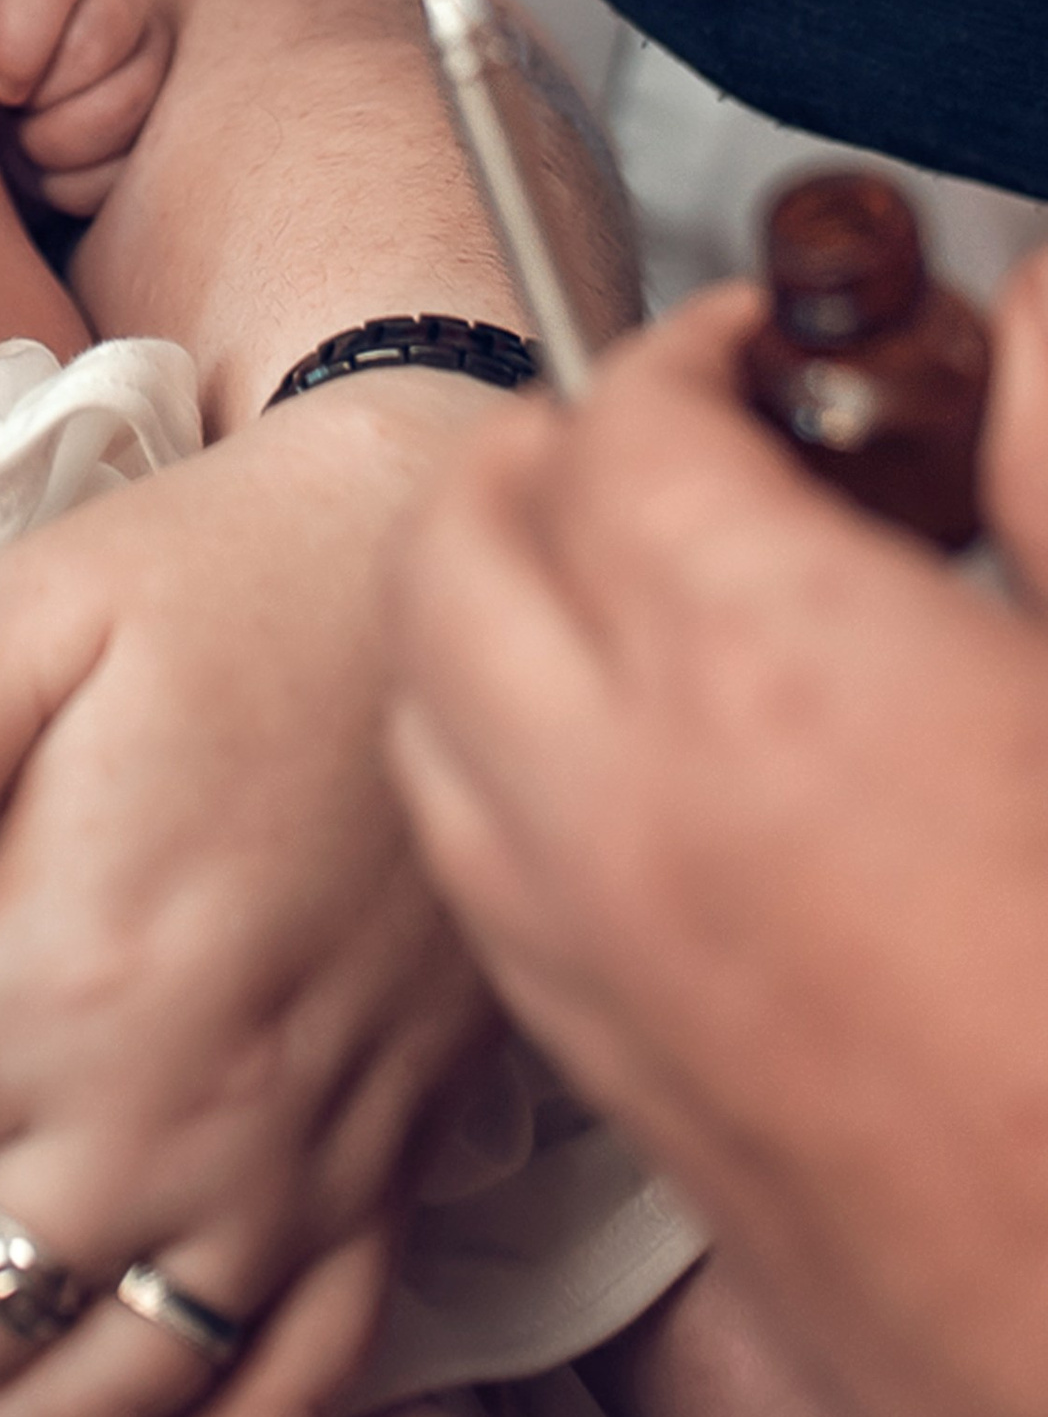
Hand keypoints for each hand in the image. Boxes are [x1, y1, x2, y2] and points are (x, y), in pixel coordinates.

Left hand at [0, 0, 170, 216]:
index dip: (16, 43)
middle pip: (99, 37)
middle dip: (44, 95)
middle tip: (11, 112)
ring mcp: (152, 46)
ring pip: (129, 98)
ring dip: (60, 141)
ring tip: (26, 144)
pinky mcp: (166, 110)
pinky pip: (134, 157)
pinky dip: (81, 181)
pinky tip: (52, 171)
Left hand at [390, 269, 1047, 1416]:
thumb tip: (1026, 336)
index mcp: (767, 675)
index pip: (618, 420)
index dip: (699, 351)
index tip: (778, 356)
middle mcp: (624, 807)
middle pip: (459, 547)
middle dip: (554, 459)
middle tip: (693, 446)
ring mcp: (590, 954)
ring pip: (429, 709)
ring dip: (504, 617)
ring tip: (654, 598)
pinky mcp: (607, 1080)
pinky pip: (473, 868)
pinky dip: (511, 777)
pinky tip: (654, 783)